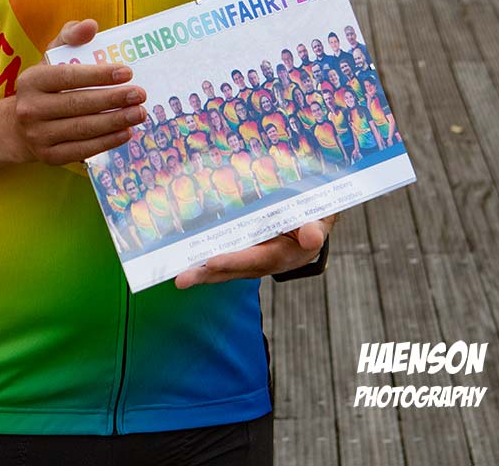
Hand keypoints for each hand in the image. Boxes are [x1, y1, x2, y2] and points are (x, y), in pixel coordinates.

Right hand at [11, 18, 146, 165]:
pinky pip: (82, 150)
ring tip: (139, 113)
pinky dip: (106, 142)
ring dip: (115, 121)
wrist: (18, 127)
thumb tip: (91, 25)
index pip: (69, 76)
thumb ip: (71, 36)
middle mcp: (30, 109)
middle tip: (140, 94)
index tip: (127, 72)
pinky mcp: (49, 157)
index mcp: (31, 80)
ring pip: (82, 129)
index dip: (99, 75)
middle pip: (78, 104)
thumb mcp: (52, 56)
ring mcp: (38, 135)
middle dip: (113, 99)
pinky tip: (126, 132)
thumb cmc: (46, 85)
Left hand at [174, 214, 336, 288]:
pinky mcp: (244, 252)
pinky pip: (223, 258)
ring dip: (201, 272)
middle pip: (233, 270)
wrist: (313, 223)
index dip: (234, 260)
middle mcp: (264, 262)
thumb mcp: (321, 222)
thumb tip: (312, 236)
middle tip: (182, 279)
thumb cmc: (315, 218)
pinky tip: (185, 259)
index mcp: (283, 255)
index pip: (256, 259)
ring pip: (224, 268)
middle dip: (207, 275)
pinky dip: (204, 262)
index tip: (212, 262)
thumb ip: (316, 229)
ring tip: (178, 276)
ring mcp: (252, 259)